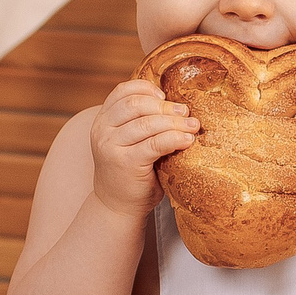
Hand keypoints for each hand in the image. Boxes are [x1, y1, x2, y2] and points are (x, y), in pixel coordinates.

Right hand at [89, 77, 198, 217]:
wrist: (117, 205)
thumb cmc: (131, 170)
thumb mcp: (130, 141)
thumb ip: (142, 121)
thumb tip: (179, 104)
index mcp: (103, 119)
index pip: (123, 91)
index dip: (147, 89)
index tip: (166, 96)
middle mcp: (102, 130)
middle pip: (137, 104)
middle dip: (166, 107)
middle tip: (186, 112)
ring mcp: (111, 146)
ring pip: (148, 123)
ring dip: (175, 123)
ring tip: (193, 126)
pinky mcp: (126, 162)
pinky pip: (155, 144)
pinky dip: (175, 139)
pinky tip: (188, 141)